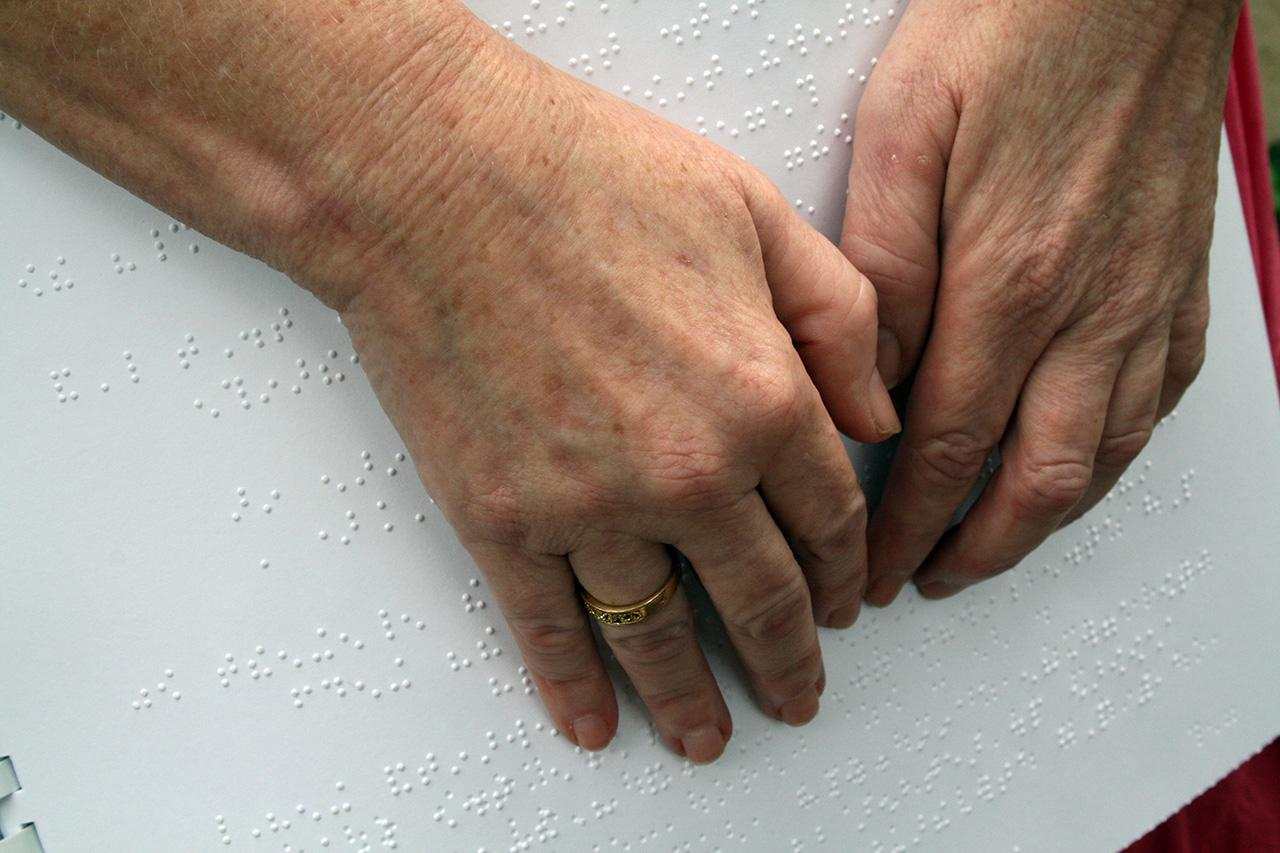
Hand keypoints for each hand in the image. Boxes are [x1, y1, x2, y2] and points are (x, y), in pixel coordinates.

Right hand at [303, 28, 899, 760]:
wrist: (433, 177)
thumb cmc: (590, 173)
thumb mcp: (757, 214)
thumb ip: (843, 319)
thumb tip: (876, 415)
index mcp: (765, 399)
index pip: (828, 520)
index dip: (843, 572)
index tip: (844, 603)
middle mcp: (687, 475)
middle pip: (760, 600)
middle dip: (790, 659)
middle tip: (799, 699)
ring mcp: (589, 508)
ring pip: (659, 634)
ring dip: (690, 699)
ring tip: (709, 738)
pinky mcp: (500, 520)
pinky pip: (549, 629)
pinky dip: (572, 687)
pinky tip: (592, 724)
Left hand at [840, 0, 1238, 603]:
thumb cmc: (1009, 26)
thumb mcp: (905, 131)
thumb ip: (885, 266)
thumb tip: (868, 371)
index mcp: (1008, 282)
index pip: (947, 447)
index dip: (906, 525)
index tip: (872, 571)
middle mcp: (1090, 309)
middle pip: (1034, 480)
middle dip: (972, 550)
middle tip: (920, 582)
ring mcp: (1147, 298)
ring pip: (1104, 455)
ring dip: (1043, 521)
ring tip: (992, 549)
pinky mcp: (1181, 274)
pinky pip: (1162, 397)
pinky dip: (1115, 455)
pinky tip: (1084, 465)